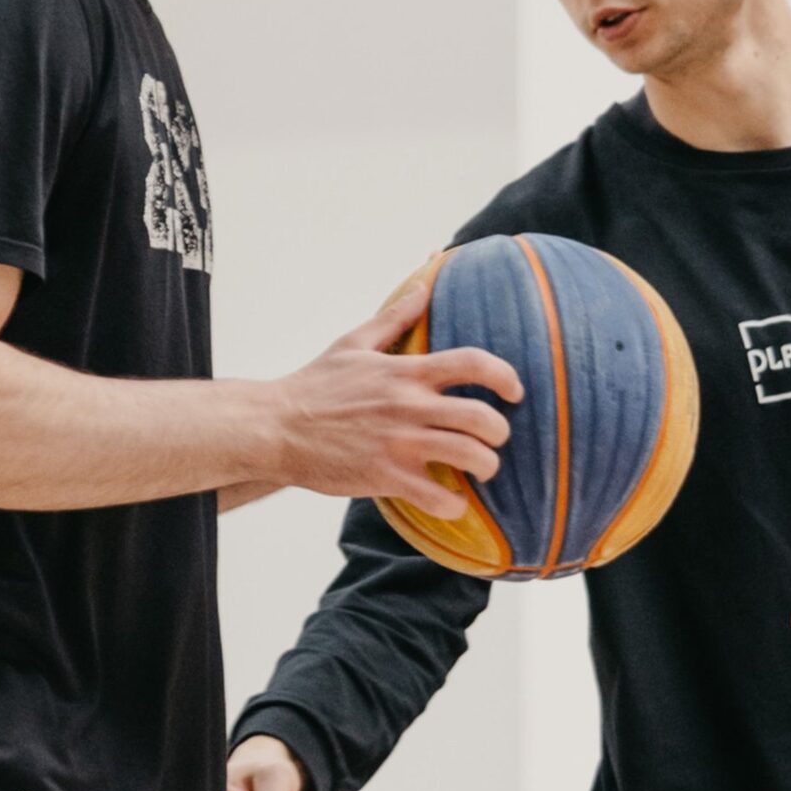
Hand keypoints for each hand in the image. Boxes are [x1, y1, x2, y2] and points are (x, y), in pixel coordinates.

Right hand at [274, 284, 524, 518]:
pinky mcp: (386, 477)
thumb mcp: (354, 343)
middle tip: (495, 439)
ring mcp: (399, 443)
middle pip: (483, 418)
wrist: (275, 427)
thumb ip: (395, 317)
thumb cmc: (315, 385)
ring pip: (470, 458)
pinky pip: (438, 498)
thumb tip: (424, 284)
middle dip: (501, 432)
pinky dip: (454, 505)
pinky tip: (451, 503)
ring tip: (480, 471)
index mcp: (406, 373)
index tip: (515, 390)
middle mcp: (409, 406)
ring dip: (486, 467)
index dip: (505, 376)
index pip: (473, 364)